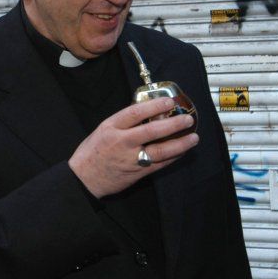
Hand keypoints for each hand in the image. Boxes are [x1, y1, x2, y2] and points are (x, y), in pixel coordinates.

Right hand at [69, 97, 198, 198]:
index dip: (154, 106)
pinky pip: (159, 164)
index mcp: (112, 127)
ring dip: (179, 144)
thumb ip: (123, 122)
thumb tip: (146, 112)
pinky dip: (173, 157)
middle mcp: (122, 142)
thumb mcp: (103, 129)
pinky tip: (182, 151)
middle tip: (187, 120)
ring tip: (193, 137)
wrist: (84, 177)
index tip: (168, 102)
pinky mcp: (137, 172)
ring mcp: (131, 158)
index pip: (135, 112)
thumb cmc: (92, 151)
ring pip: (160, 150)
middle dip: (173, 124)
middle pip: (152, 131)